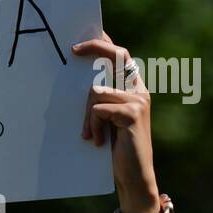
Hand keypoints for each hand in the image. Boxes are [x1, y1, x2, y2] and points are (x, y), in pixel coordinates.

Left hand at [73, 33, 160, 212]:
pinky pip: (99, 109)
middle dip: (95, 47)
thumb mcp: (105, 121)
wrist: (133, 177)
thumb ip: (99, 101)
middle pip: (117, 55)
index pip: (120, 57)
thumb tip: (78, 82)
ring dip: (87, 115)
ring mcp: (138, 101)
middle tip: (73, 50)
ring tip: (90, 135)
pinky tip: (98, 141)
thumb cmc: (115, 149)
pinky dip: (93, 125)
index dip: (104, 43)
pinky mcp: (133, 114)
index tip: (87, 35)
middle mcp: (139, 90)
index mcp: (132, 90)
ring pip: (97, 90)